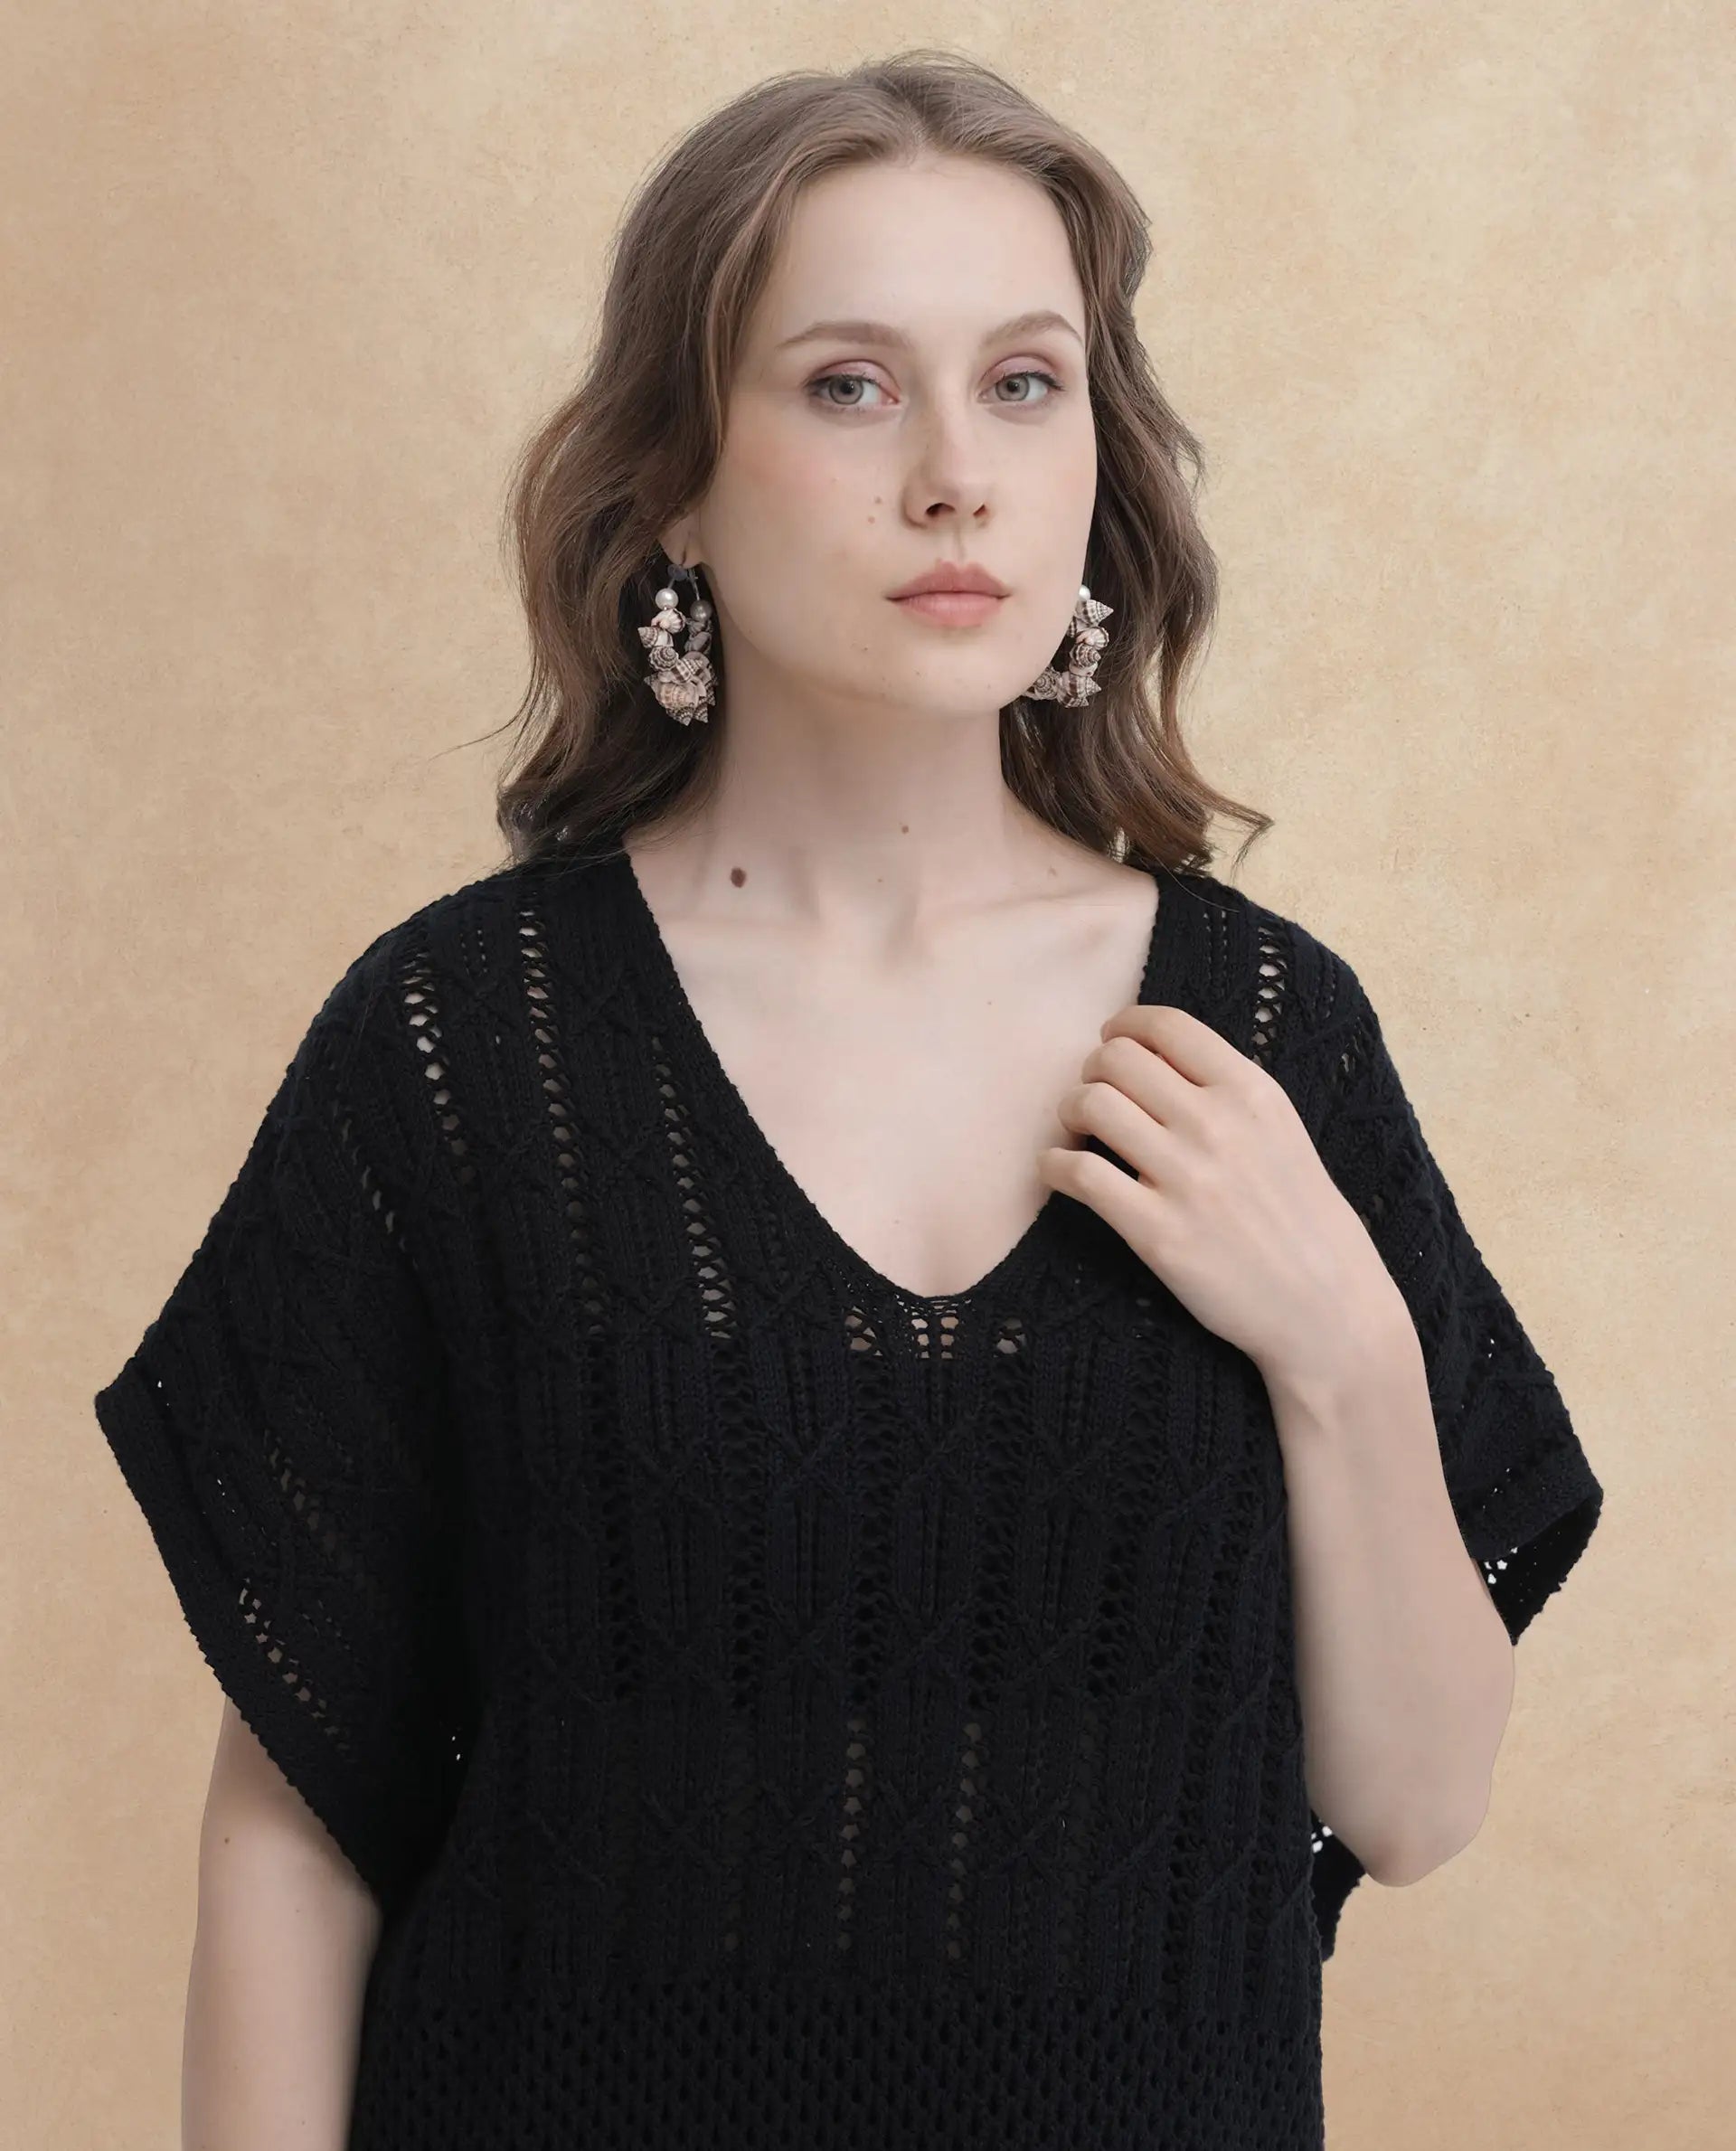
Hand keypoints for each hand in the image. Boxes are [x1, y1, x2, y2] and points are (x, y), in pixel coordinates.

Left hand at [1035, 1003, 1404, 1388]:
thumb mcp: (1282, 1132)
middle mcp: (1217, 1124)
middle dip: (1093, 1072)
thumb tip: (1156, 1059)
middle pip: (1117, 1059)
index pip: (1166, 1025)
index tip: (1111, 1042)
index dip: (1123, 1026)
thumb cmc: (1303, 1219)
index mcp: (1252, 1091)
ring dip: (1070, 1114)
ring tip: (1079, 1135)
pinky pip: (1077, 1174)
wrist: (1326, 1307)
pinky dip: (1053, 1165)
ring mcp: (1185, 1178)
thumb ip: (1227, 1091)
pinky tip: (1060, 1172)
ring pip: (1091, 1105)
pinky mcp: (1156, 1232)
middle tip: (1095, 1098)